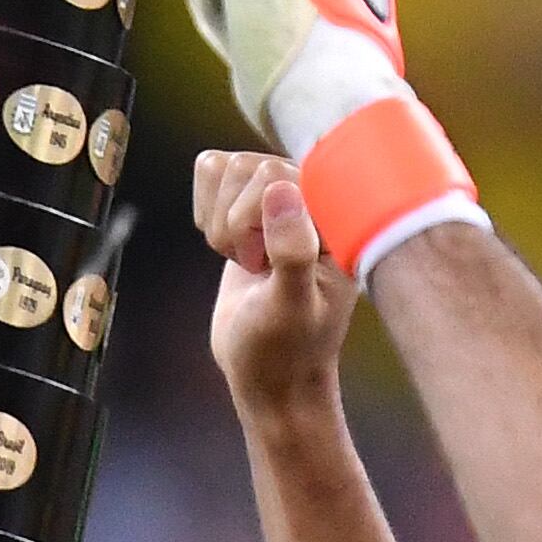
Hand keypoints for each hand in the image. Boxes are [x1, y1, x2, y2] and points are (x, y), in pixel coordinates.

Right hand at [198, 149, 358, 417]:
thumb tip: (281, 189)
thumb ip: (292, 251)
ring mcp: (278, 198)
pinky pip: (212, 173)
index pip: (276, 173)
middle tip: (257, 268)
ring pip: (225, 167)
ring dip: (220, 222)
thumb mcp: (291, 309)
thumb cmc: (286, 350)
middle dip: (234, 224)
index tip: (265, 264)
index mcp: (335, 217)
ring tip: (248, 261)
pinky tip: (232, 249)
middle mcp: (311, 198)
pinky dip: (206, 213)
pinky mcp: (248, 206)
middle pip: (244, 166)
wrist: (268, 375)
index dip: (253, 218)